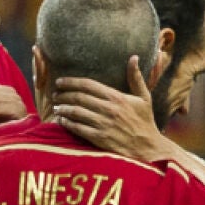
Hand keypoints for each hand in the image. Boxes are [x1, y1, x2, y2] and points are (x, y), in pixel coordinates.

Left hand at [52, 57, 174, 161]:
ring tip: (56, 106)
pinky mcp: (99, 138)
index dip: (71, 82)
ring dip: (62, 108)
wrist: (148, 148)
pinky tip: (61, 120)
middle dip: (63, 94)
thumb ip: (136, 77)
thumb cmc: (145, 122)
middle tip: (55, 94)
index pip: (88, 85)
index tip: (60, 81)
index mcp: (117, 97)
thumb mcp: (144, 98)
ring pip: (75, 112)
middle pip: (78, 97)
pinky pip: (77, 128)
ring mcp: (103, 124)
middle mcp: (108, 109)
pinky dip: (67, 123)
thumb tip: (133, 57)